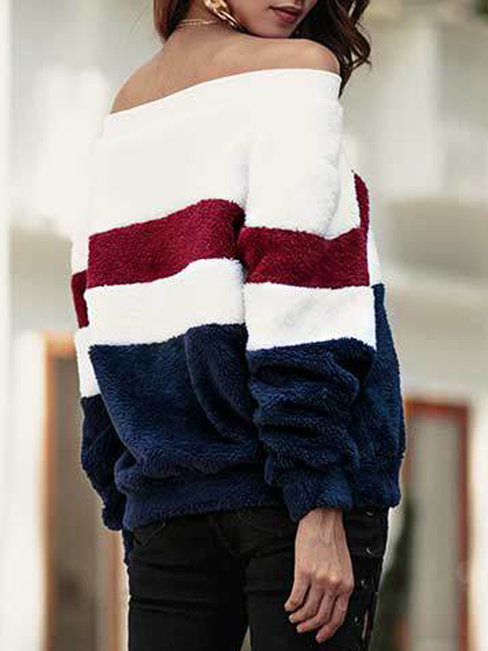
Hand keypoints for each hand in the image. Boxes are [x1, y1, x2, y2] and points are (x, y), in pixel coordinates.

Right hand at [283, 507, 353, 643]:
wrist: (323, 519)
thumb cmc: (333, 539)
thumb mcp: (344, 565)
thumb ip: (340, 584)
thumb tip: (331, 603)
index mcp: (347, 584)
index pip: (338, 617)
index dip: (327, 631)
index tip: (319, 636)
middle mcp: (334, 585)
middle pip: (321, 616)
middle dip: (310, 627)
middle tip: (302, 628)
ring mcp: (319, 579)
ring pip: (308, 610)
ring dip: (298, 617)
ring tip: (293, 617)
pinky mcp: (304, 571)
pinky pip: (296, 597)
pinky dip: (290, 605)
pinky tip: (288, 605)